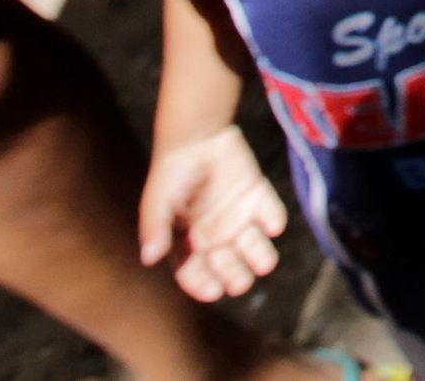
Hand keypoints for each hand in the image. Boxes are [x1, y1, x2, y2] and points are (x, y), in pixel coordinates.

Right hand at [137, 124, 286, 303]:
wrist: (197, 134)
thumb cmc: (172, 172)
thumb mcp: (158, 201)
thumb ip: (155, 228)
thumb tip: (149, 259)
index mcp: (187, 244)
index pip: (195, 275)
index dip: (204, 286)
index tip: (214, 291)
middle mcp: (215, 238)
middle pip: (229, 269)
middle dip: (236, 278)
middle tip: (239, 281)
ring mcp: (238, 219)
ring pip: (255, 249)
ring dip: (262, 257)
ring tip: (264, 262)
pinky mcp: (258, 198)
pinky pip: (272, 216)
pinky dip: (275, 221)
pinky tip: (271, 223)